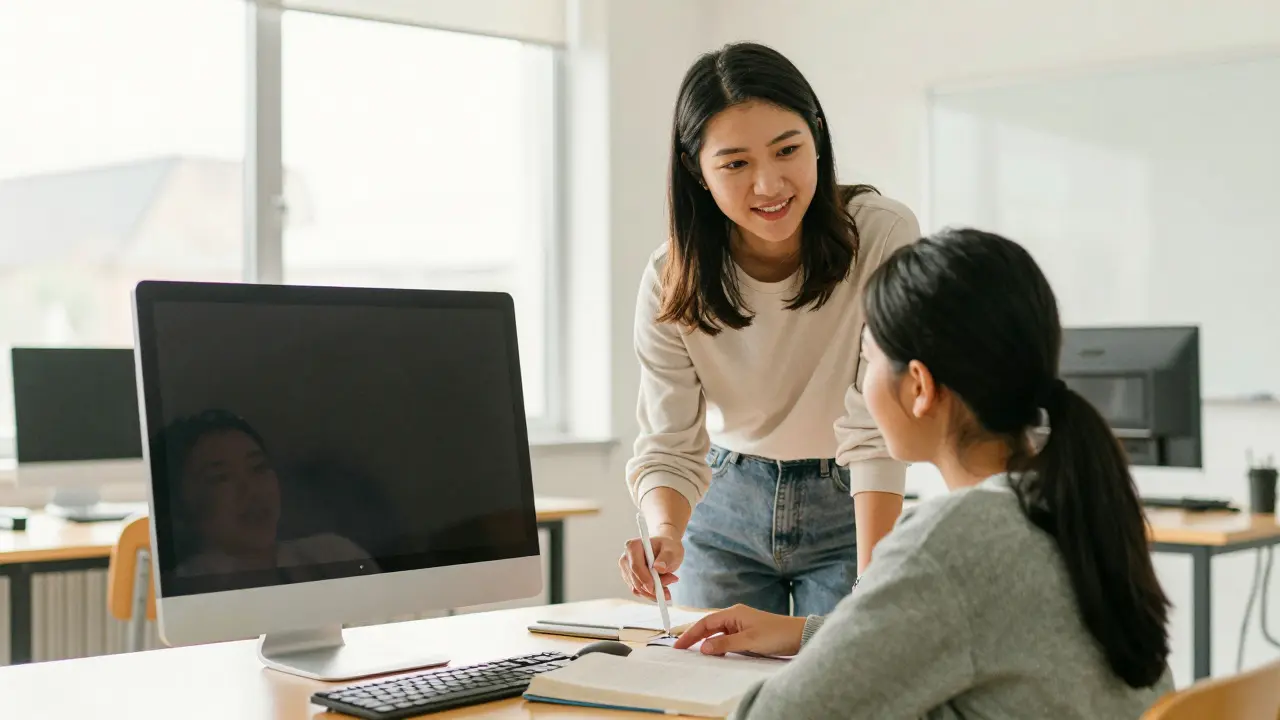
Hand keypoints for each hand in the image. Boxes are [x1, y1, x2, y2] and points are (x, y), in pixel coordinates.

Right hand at [618, 532, 682, 601]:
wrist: (665, 549)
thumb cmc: (667, 547)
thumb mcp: (672, 550)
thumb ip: (666, 558)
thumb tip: (659, 567)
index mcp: (633, 547)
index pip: (636, 566)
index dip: (645, 579)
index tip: (656, 587)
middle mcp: (626, 558)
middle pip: (636, 580)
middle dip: (653, 586)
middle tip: (672, 581)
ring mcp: (626, 570)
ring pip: (637, 588)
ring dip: (654, 590)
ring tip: (670, 580)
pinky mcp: (629, 579)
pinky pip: (638, 591)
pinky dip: (651, 592)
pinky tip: (662, 585)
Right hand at [673, 604, 806, 656]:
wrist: (799, 636)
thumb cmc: (776, 635)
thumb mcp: (749, 642)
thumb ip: (725, 644)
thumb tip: (703, 647)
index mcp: (734, 613)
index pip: (705, 622)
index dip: (690, 634)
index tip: (678, 645)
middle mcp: (735, 616)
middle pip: (709, 626)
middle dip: (694, 637)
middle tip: (680, 649)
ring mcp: (741, 624)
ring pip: (717, 632)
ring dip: (706, 642)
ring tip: (693, 652)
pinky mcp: (747, 633)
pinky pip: (726, 638)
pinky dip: (718, 645)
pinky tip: (715, 653)